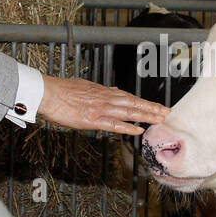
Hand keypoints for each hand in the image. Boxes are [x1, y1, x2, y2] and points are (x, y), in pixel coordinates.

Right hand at [38, 75, 169, 135]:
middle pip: (133, 103)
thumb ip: (100, 90)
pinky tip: (139, 130)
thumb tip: (113, 90)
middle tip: (167, 112)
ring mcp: (101, 109)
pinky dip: (128, 127)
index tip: (156, 106)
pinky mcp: (93, 119)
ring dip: (146, 116)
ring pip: (129, 112)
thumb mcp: (85, 86)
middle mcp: (105, 99)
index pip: (128, 97)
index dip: (143, 102)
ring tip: (160, 119)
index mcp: (103, 91)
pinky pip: (114, 124)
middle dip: (151, 108)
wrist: (48, 93)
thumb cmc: (62, 90)